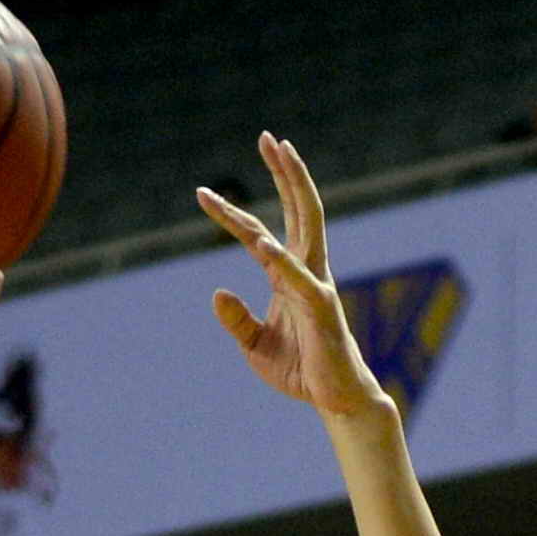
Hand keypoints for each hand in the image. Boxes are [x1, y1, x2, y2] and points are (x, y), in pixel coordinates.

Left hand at [196, 133, 392, 424]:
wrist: (334, 399)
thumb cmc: (300, 369)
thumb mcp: (254, 345)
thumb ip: (236, 320)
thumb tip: (217, 292)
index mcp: (287, 276)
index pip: (256, 233)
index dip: (230, 212)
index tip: (201, 192)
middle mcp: (306, 270)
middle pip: (297, 208)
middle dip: (284, 172)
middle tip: (268, 137)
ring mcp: (316, 284)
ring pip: (307, 225)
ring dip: (295, 187)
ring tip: (283, 154)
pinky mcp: (321, 309)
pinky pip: (300, 280)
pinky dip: (282, 263)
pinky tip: (263, 245)